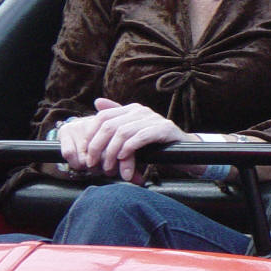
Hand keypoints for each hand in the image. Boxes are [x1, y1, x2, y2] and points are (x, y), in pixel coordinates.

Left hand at [58, 98, 195, 182]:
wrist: (185, 151)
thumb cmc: (155, 145)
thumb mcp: (133, 134)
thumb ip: (116, 120)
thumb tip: (96, 102)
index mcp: (131, 109)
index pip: (102, 117)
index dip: (90, 135)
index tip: (86, 153)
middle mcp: (141, 110)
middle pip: (109, 126)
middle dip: (97, 147)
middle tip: (93, 164)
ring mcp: (154, 118)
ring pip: (122, 133)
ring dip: (112, 153)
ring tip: (109, 167)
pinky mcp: (165, 129)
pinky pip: (140, 137)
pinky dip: (129, 149)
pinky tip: (124, 159)